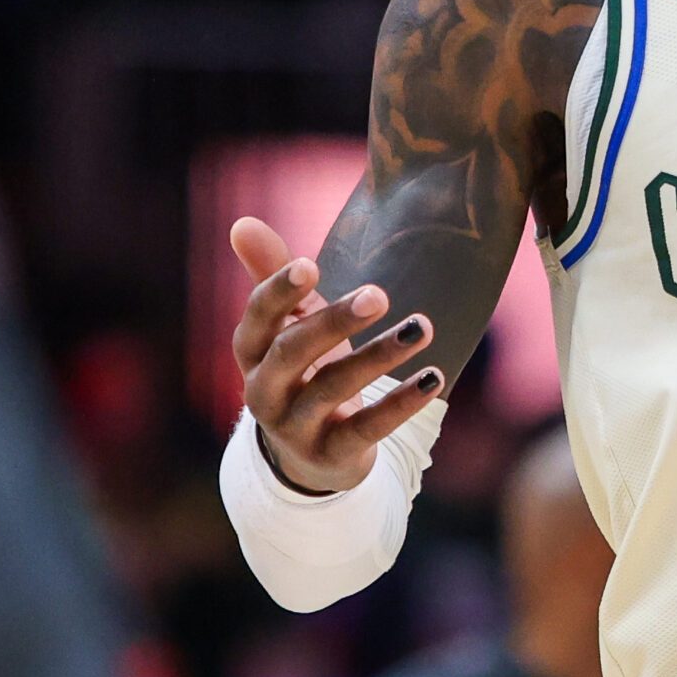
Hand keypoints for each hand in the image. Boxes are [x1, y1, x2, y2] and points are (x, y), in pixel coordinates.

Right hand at [229, 217, 439, 493]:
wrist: (309, 453)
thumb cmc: (303, 368)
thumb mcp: (290, 323)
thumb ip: (273, 275)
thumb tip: (242, 222)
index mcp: (253, 352)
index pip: (258, 318)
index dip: (279, 292)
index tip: (312, 265)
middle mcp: (264, 390)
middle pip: (292, 352)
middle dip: (335, 322)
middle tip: (381, 294)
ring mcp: (295, 426)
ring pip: (333, 388)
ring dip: (380, 356)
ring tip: (423, 326)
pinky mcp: (332, 454)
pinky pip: (367, 428)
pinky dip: (401, 403)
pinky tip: (434, 377)